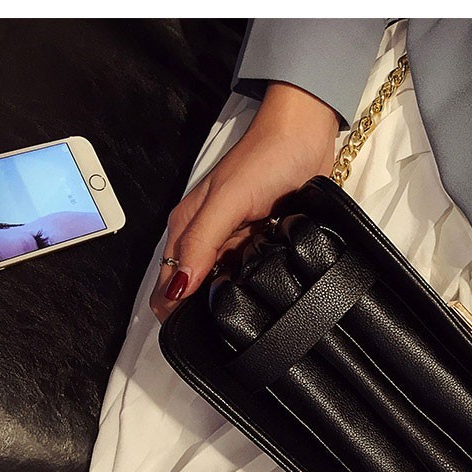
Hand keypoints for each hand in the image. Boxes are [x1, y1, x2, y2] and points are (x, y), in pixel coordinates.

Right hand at [150, 82, 339, 322]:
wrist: (304, 136)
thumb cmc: (264, 159)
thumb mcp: (227, 201)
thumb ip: (201, 243)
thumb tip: (178, 288)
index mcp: (186, 229)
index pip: (167, 285)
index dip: (174, 312)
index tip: (195, 335)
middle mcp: (206, 240)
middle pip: (195, 292)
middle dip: (205, 313)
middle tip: (229, 329)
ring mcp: (234, 244)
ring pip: (225, 287)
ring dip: (234, 300)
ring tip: (251, 312)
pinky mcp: (259, 244)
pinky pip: (252, 276)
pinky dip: (256, 286)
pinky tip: (268, 293)